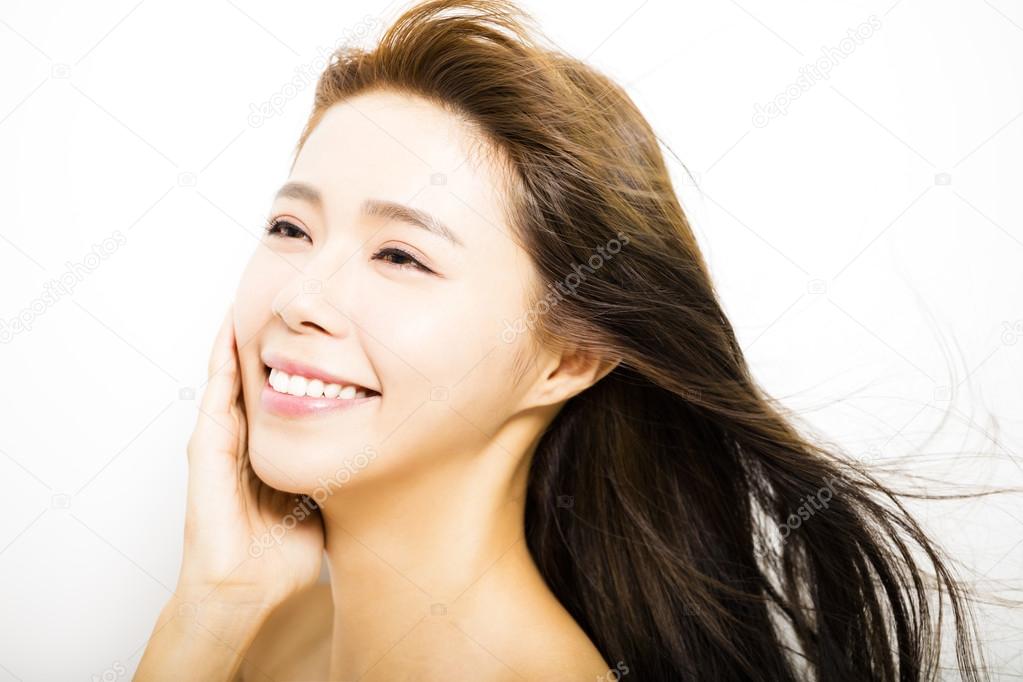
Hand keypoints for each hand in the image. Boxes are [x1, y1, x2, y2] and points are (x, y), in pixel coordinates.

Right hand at [177, 303, 324, 607]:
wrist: (245, 590)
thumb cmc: (282, 554)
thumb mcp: (324, 499)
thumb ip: (340, 472)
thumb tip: (381, 456)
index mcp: (267, 449)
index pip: (279, 393)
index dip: (294, 360)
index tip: (316, 329)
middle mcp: (243, 439)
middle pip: (254, 375)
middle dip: (268, 338)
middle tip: (283, 296)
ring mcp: (221, 441)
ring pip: (230, 375)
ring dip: (240, 336)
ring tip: (255, 296)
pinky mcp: (207, 448)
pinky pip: (215, 393)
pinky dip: (221, 359)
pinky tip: (231, 329)